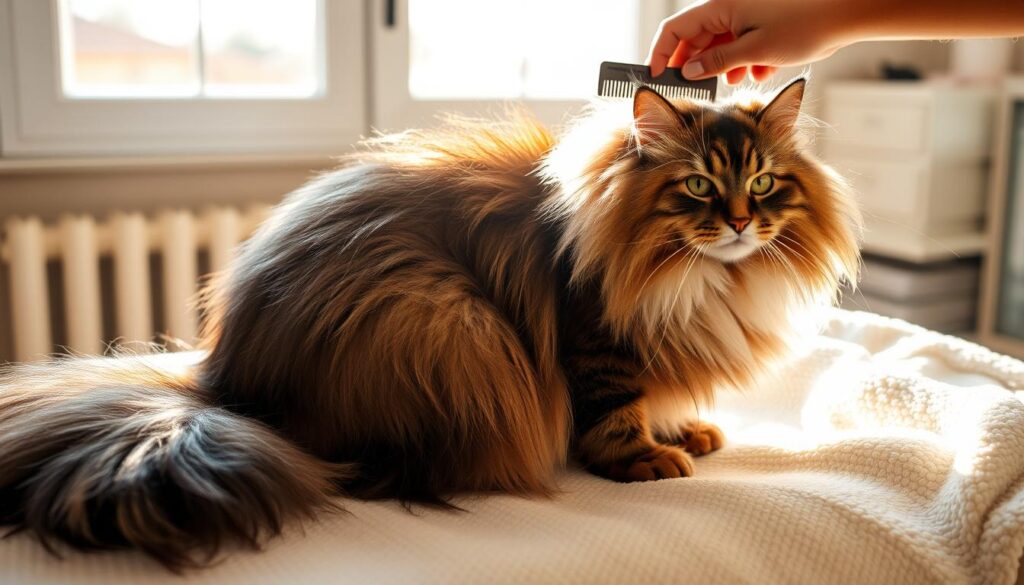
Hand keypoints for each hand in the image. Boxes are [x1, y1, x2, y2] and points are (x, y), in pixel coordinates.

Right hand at [647, 0, 851, 83]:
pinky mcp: (762, 24)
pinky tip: (761, 70)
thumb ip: (717, 62)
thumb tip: (688, 72)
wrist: (847, 13)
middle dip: (694, 64)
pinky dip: (745, 59)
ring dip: (723, 65)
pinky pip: (741, 43)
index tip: (657, 77)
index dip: (661, 54)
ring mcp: (746, 14)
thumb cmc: (804, 25)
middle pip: (696, 37)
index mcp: (721, 6)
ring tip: (738, 79)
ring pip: (719, 43)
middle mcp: (730, 7)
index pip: (675, 29)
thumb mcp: (755, 50)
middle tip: (694, 89)